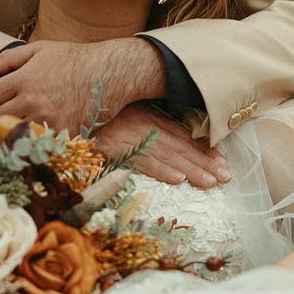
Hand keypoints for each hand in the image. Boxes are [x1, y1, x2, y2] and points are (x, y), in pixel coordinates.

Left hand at [0, 37, 162, 133]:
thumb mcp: (39, 50)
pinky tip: (28, 143)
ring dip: (8, 137)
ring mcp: (48, 119)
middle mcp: (32, 101)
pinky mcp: (63, 133)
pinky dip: (31, 145)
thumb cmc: (73, 59)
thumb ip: (7, 60)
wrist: (109, 73)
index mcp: (23, 80)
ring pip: (15, 136)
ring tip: (4, 137)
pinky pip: (39, 145)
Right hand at [93, 104, 228, 188]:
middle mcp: (143, 125)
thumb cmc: (97, 120)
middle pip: (180, 146)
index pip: (183, 136)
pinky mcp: (112, 148)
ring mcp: (129, 136)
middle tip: (225, 177)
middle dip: (205, 162)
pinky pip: (141, 160)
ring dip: (190, 168)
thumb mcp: (128, 119)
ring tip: (210, 182)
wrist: (67, 111)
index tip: (223, 164)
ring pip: (167, 154)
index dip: (204, 150)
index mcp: (149, 118)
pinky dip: (160, 169)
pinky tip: (177, 179)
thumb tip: (178, 147)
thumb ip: (151, 129)